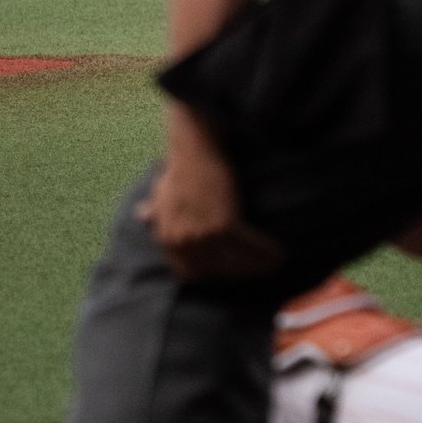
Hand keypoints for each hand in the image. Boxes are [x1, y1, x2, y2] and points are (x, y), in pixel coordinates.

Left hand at [139, 116, 284, 282]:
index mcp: (166, 238)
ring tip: (273, 263)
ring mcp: (202, 235)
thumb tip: (141, 216)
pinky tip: (279, 254)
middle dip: (238, 273)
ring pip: (236, 263)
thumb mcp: (160, 193)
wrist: (194, 148)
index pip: (190, 273)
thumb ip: (155, 211)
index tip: (228, 270)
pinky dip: (268, 252)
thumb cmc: (180, 168)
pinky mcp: (224, 225)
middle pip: (216, 272)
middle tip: (256, 267)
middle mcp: (182, 241)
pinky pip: (251, 247)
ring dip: (257, 266)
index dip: (212, 274)